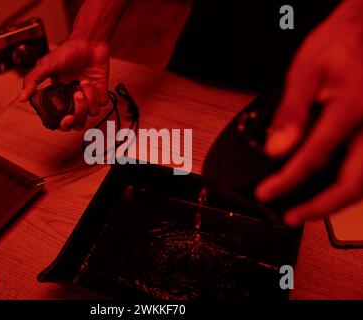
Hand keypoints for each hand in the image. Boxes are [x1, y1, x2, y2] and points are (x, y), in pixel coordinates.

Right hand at [20, 38, 109, 130]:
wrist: (88, 42)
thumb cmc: (68, 51)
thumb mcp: (47, 65)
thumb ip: (33, 80)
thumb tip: (22, 97)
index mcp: (59, 97)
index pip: (61, 120)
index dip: (64, 124)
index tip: (67, 119)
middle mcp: (74, 100)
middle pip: (78, 122)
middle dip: (79, 114)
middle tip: (76, 97)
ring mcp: (88, 97)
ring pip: (91, 113)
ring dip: (88, 98)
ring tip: (83, 82)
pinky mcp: (101, 92)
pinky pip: (101, 103)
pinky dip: (97, 94)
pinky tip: (90, 81)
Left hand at [255, 5, 362, 225]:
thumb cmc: (341, 43)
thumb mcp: (306, 72)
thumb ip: (291, 112)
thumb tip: (277, 148)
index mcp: (350, 110)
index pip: (312, 159)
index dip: (285, 182)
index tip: (266, 194)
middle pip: (353, 184)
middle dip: (320, 208)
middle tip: (293, 217)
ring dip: (339, 201)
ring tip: (310, 209)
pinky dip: (351, 184)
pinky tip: (333, 186)